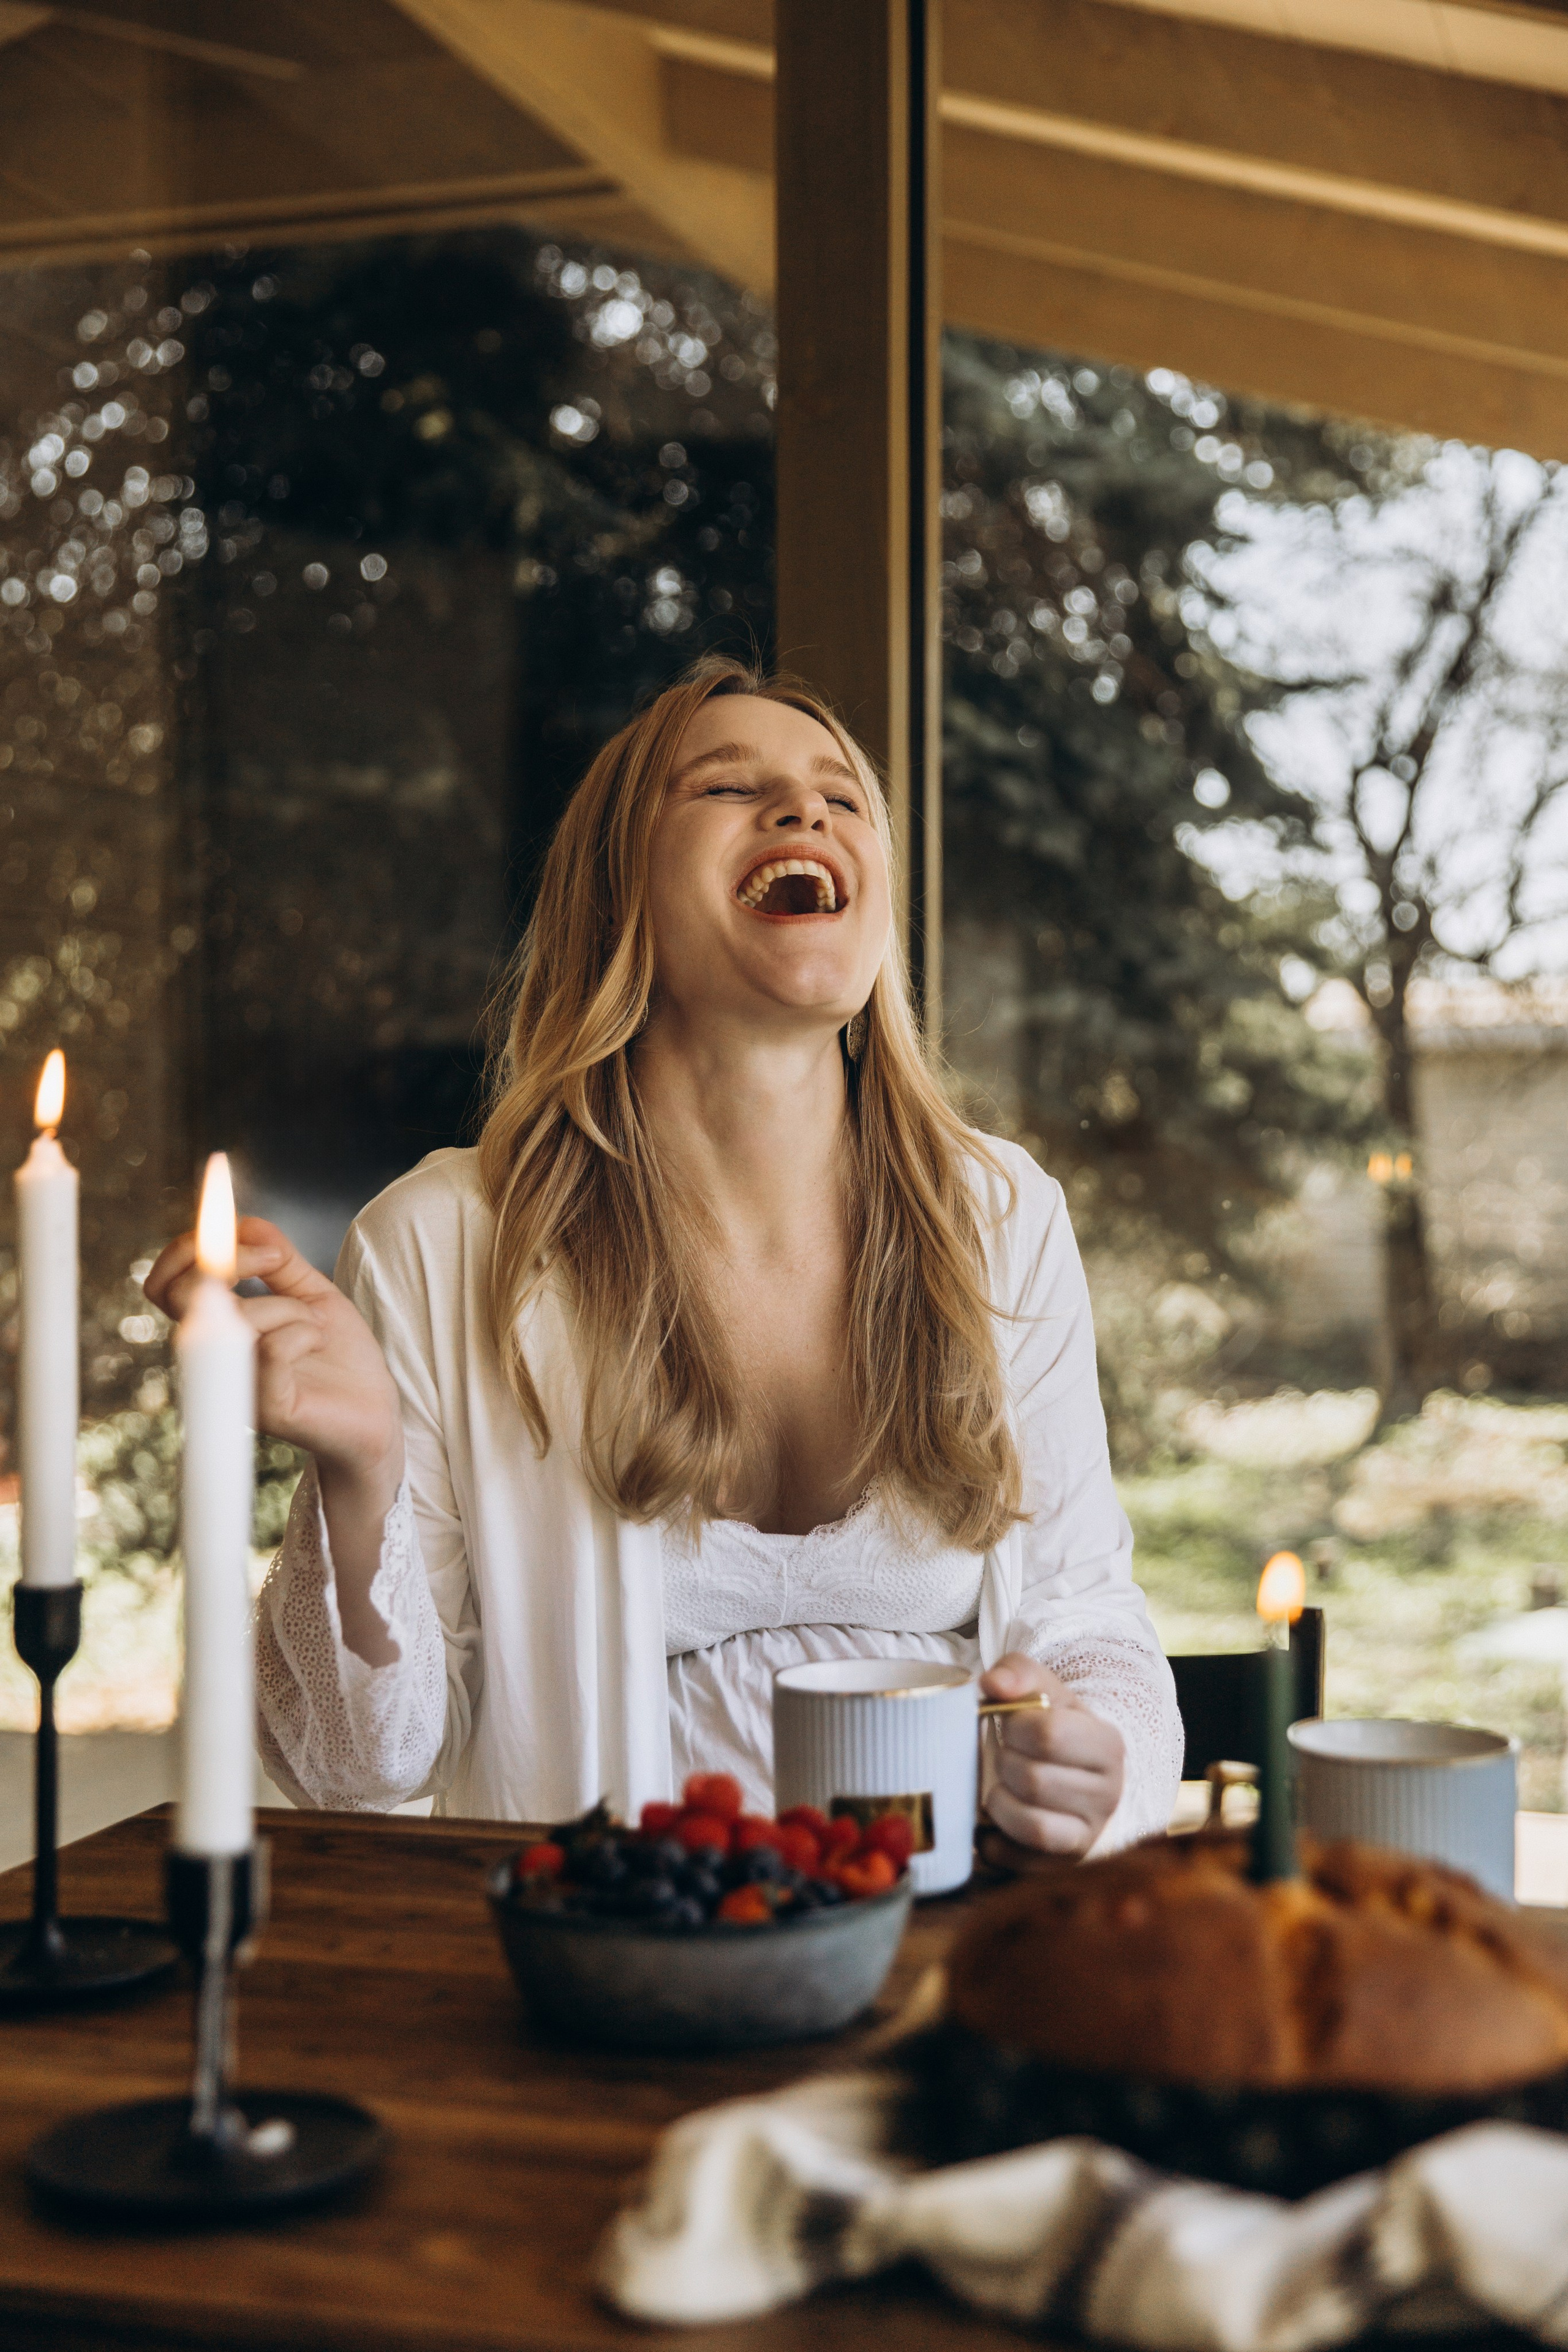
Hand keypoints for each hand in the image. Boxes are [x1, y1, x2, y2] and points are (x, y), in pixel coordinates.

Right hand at [144, 1217, 404, 1501]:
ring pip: (238, 1319)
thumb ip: (277, 1258)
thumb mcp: (310, 1293)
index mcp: (215, 1331)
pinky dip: (303, 1331)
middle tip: (275, 1262)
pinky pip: (272, 1348)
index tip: (238, 1232)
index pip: (163, 1285)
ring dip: (287, 1306)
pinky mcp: (268, 1408)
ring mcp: (236, 1386)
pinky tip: (318, 1341)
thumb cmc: (339, 1358)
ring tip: (315, 1325)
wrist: (375, 1411)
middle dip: (231, 1261)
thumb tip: (244, 1222)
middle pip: (178, 1296)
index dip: (187, 1249)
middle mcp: (214, 1360)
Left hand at [980, 1653, 1124, 1856]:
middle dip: (1003, 1763)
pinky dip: (992, 1842)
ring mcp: (1089, 1836)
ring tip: (996, 1786)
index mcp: (1107, 1745)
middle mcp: (1109, 1795)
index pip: (1049, 1734)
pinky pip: (1017, 1862)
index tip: (1009, 1723)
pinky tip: (991, 1821)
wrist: (1069, 1771)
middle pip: (1035, 1781)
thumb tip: (992, 1685)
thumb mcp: (1043, 1690)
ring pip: (1032, 1827)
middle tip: (1001, 1755)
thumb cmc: (1052, 1726)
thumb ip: (1017, 1672)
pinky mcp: (1062, 1866)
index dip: (1013, 1726)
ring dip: (997, 1803)